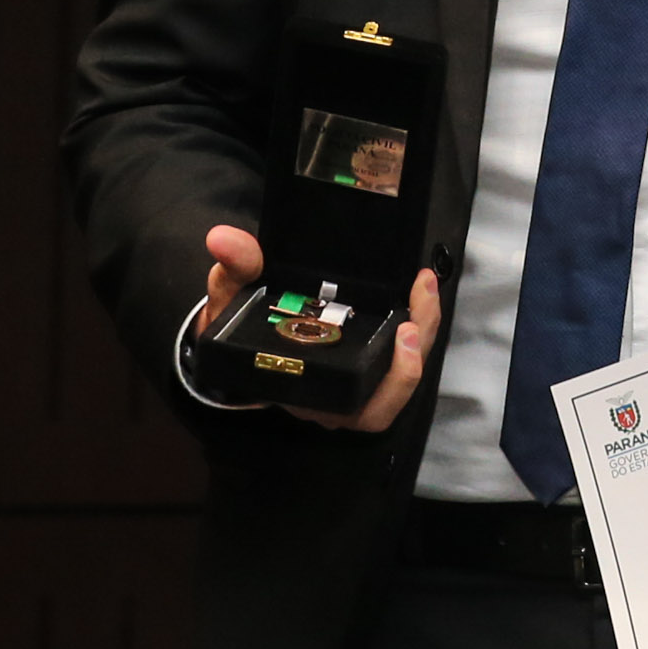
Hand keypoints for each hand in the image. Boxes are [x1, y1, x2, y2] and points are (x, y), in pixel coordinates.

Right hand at [200, 224, 442, 434]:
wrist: (235, 331)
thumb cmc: (237, 324)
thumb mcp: (230, 297)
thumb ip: (231, 270)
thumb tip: (222, 238)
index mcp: (309, 394)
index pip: (362, 410)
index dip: (392, 382)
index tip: (405, 333)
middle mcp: (337, 398)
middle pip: (395, 392)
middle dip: (416, 351)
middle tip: (420, 301)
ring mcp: (355, 380)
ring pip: (404, 374)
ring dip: (424, 331)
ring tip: (424, 287)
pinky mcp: (367, 356)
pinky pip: (403, 353)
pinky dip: (418, 323)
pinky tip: (420, 289)